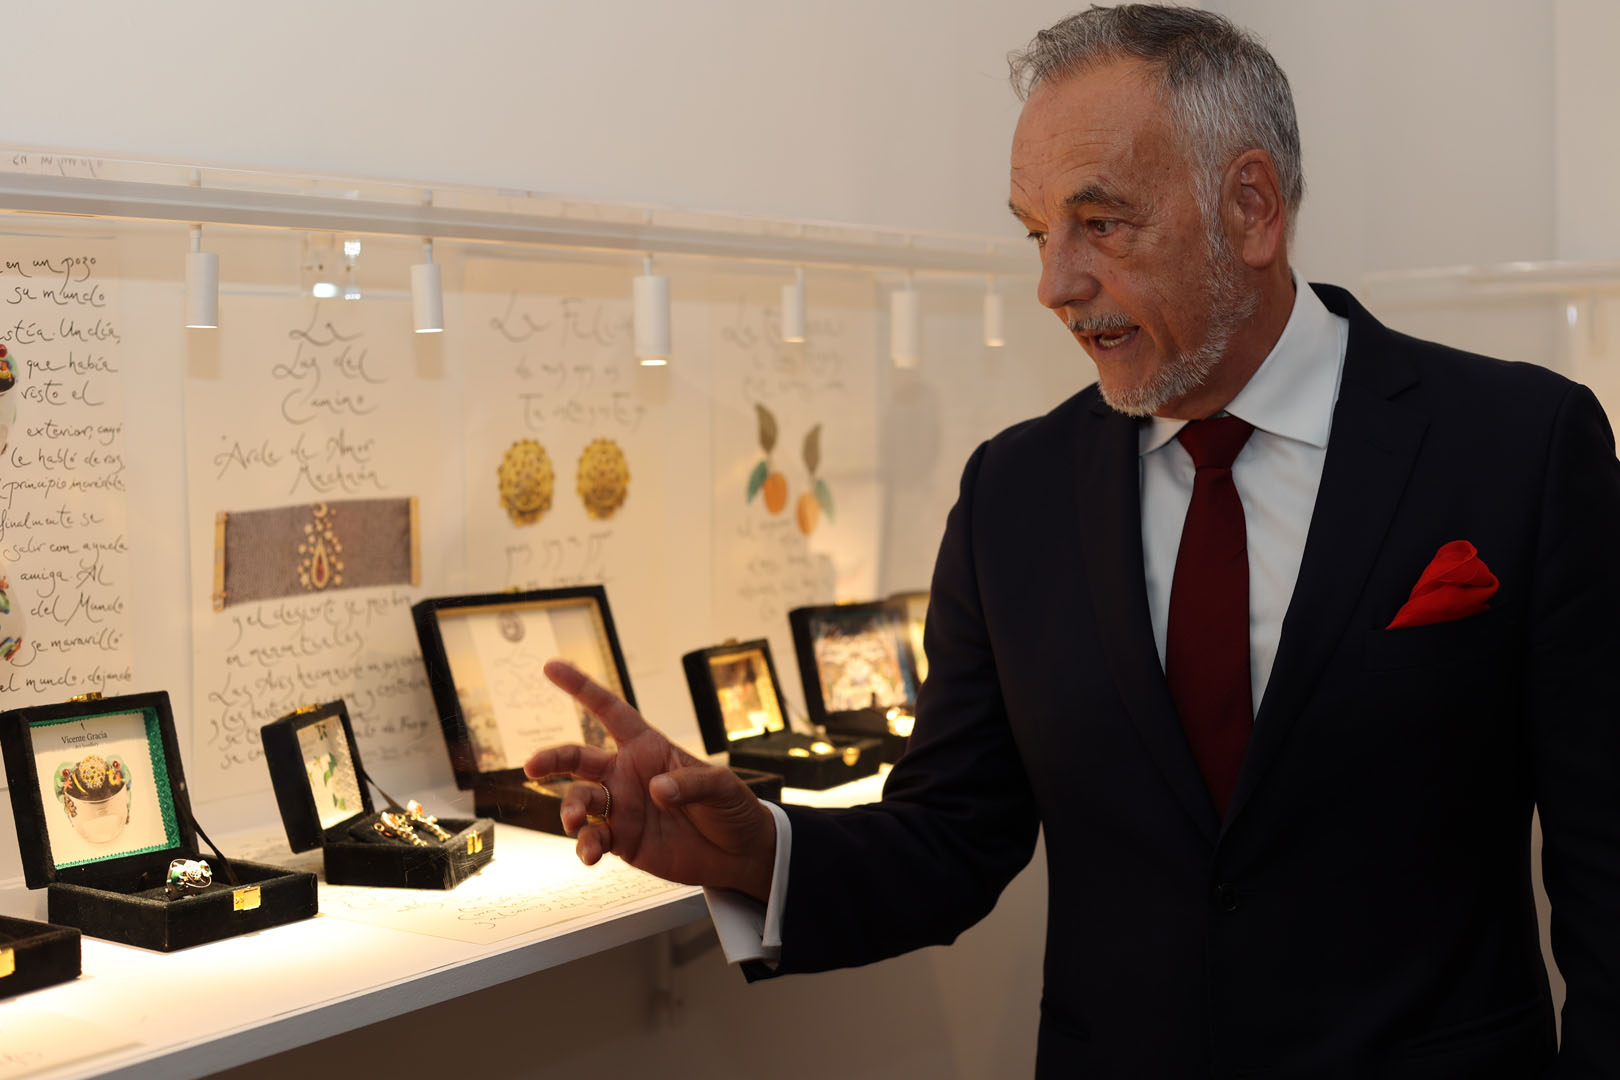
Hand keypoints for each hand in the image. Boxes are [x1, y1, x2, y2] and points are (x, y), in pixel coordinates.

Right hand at [524, 660, 776, 901]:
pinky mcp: (622, 841)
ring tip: (575, 822)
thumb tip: (654, 791)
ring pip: (580, 801)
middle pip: (577, 758)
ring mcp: (621, 808)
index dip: (581, 688)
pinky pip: (592, 839)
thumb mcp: (721, 787)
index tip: (551, 667)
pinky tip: (589, 854)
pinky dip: (585, 846)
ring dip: (570, 809)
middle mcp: (626, 774)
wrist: (738, 853)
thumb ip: (689, 785)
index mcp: (647, 747)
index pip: (609, 711)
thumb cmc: (730, 807)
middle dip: (551, 759)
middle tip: (533, 766)